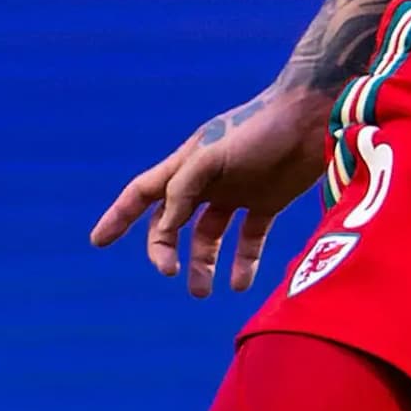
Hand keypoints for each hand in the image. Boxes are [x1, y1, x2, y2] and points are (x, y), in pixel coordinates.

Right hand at [90, 83, 334, 296]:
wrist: (312, 117)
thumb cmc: (260, 129)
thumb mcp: (214, 156)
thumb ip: (185, 188)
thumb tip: (164, 225)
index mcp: (187, 164)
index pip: (142, 193)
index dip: (119, 216)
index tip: (98, 243)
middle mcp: (207, 181)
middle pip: (171, 222)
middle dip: (163, 249)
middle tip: (169, 272)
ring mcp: (237, 192)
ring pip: (208, 236)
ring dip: (202, 264)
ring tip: (203, 292)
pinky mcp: (268, 201)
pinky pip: (249, 238)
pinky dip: (243, 262)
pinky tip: (239, 284)